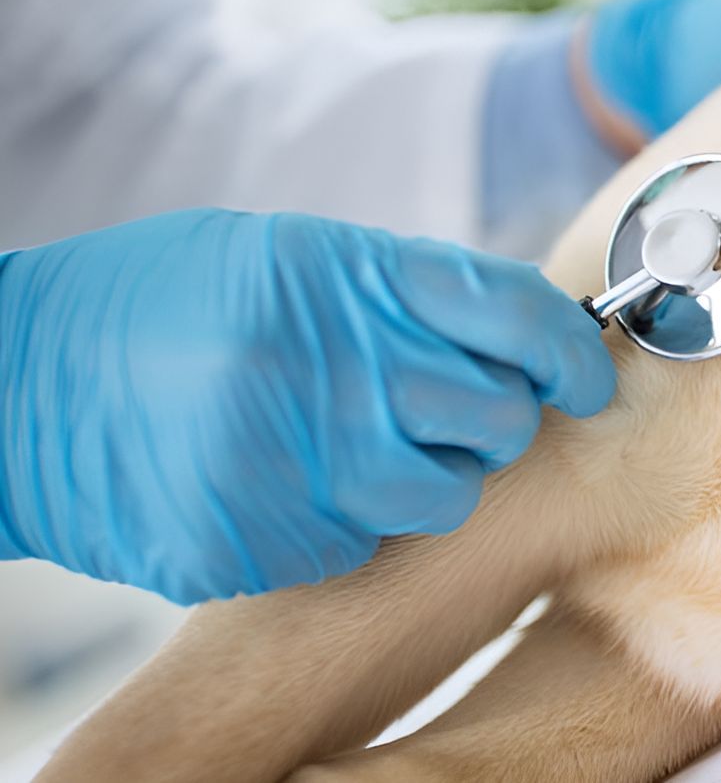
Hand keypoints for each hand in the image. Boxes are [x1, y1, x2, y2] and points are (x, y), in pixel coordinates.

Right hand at [0, 209, 615, 603]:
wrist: (14, 383)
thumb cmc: (160, 303)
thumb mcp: (289, 257)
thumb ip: (405, 290)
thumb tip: (524, 329)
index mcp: (348, 276)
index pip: (518, 314)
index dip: (570, 349)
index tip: (583, 372)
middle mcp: (336, 368)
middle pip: (498, 415)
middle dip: (494, 415)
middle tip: (451, 406)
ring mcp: (301, 463)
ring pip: (446, 493)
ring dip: (425, 475)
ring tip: (359, 444)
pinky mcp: (265, 540)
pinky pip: (363, 543)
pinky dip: (346, 520)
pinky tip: (289, 482)